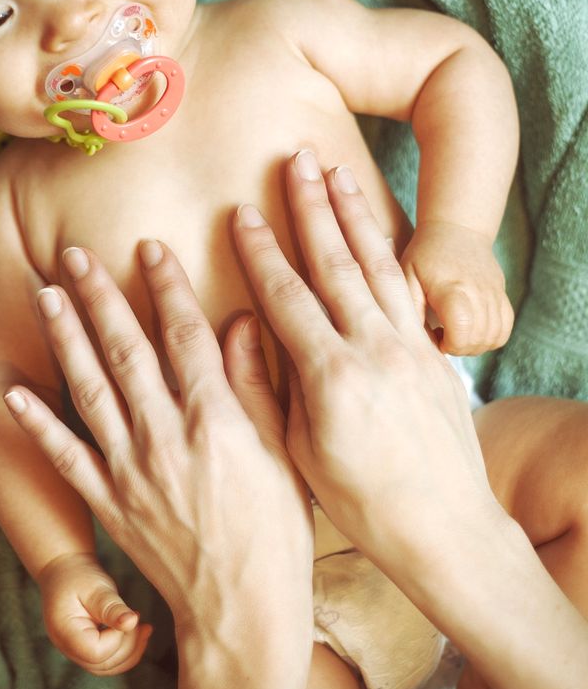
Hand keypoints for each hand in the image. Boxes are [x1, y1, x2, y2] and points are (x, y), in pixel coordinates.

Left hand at [4, 242, 313, 650]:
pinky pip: (65, 456)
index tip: (148, 248)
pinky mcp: (109, 503)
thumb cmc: (277, 533)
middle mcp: (166, 437)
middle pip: (126, 350)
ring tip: (46, 293)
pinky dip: (36, 423)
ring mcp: (131, 470)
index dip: (166, 286)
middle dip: (99, 296)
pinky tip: (13, 392)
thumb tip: (241, 320)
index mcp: (216, 420)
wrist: (243, 611)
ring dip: (65, 338)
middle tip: (74, 254)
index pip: (184, 335)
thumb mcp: (283, 453)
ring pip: (90, 389)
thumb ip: (256, 384)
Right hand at [37, 551, 150, 675]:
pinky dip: (125, 650)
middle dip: (128, 645)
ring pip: (107, 667)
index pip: (96, 652)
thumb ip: (112, 608)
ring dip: (130, 651)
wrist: (64, 569)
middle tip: (139, 618)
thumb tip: (132, 622)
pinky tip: (136, 632)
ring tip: (144, 628)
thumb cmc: (77, 575)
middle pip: (103, 664)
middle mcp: (67, 647)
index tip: (124, 615)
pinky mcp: (85, 648)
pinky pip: (107, 660)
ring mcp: (75, 651)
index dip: (117, 638)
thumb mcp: (96, 587)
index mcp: (65, 632)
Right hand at [232, 155, 505, 584]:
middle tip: (296, 159)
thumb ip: (271, 386)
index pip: (287, 297)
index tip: (244, 214)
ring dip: (354, 214)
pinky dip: (391, 252)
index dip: (262, 252)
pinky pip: (410, 290)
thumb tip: (246, 330)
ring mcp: (409, 348)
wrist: (444, 529)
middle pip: (335, 263)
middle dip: (312, 206)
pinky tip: (380, 228)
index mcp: (331, 378)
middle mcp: (373, 351)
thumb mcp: (299, 453)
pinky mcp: (433, 355)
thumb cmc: (362, 504)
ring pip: (376, 265)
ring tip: (335, 172)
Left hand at [399, 220, 513, 354]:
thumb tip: (412, 339)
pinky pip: (505, 329)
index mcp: (451, 288)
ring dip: (474, 345)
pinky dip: (490, 338)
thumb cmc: (425, 254)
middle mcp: (478, 292)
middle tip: (442, 336)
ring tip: (455, 333)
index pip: (462, 330)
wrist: (456, 229)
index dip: (449, 345)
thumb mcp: (406, 275)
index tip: (435, 337)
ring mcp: (494, 294)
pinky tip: (471, 331)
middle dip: (459, 348)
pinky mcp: (502, 296)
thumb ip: (408, 307)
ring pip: (494, 337)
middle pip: (479, 338)